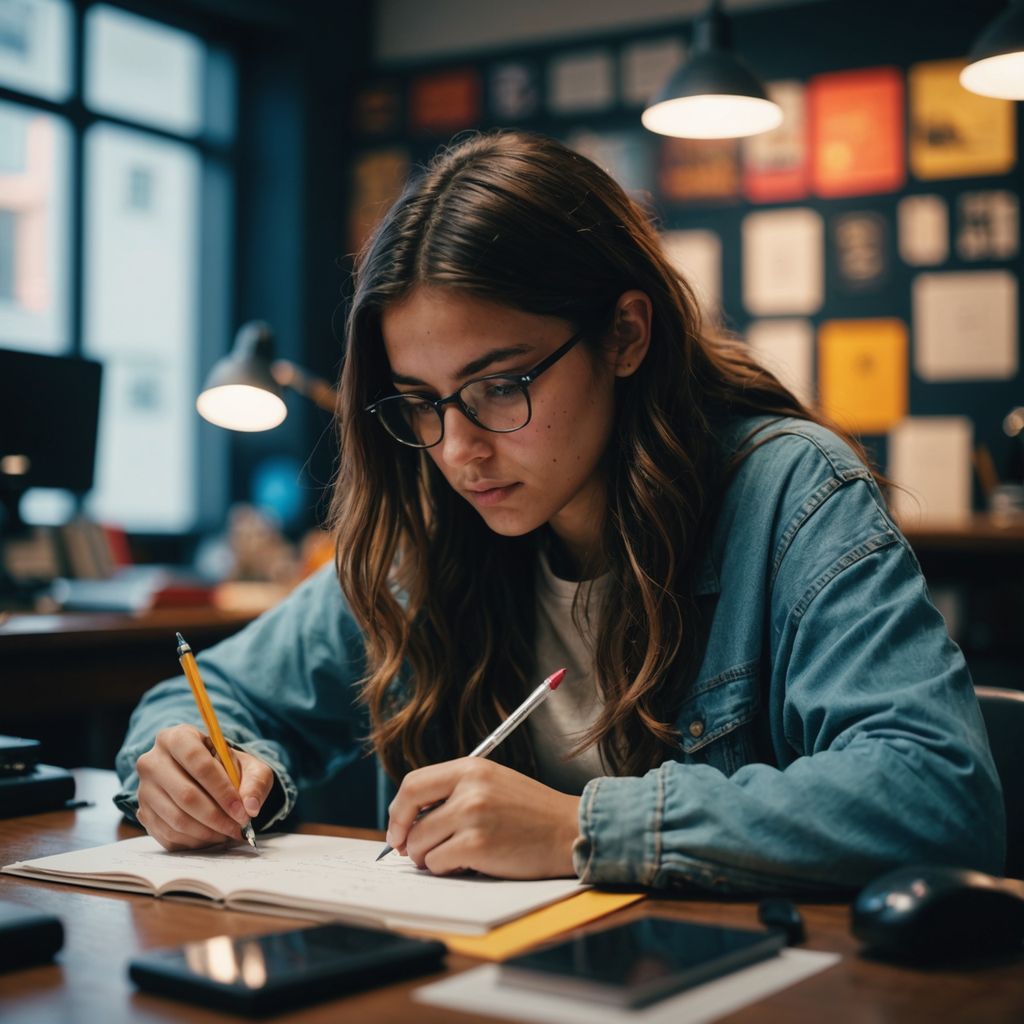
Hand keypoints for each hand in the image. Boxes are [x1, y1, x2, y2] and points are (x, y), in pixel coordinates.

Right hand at [135, 724, 273, 850]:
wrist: (206, 777)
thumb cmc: (228, 768)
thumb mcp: (250, 767)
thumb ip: (255, 783)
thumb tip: (251, 808)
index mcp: (178, 737)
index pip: (199, 763)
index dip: (222, 790)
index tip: (241, 811)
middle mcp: (153, 761)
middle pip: (185, 794)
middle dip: (217, 817)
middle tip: (238, 828)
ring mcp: (144, 788)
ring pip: (176, 818)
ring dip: (207, 832)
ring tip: (228, 833)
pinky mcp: (143, 812)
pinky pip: (168, 833)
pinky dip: (194, 841)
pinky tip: (212, 837)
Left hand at [385, 758, 579, 878]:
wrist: (569, 830)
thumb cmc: (531, 813)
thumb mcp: (492, 784)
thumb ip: (455, 792)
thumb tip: (411, 819)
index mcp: (471, 768)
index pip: (413, 783)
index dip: (398, 810)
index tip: (397, 828)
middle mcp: (469, 787)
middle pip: (409, 814)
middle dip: (404, 838)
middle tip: (408, 850)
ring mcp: (473, 815)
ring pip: (420, 843)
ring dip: (429, 858)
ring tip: (454, 857)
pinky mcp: (477, 845)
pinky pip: (438, 863)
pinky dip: (447, 869)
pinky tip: (469, 864)